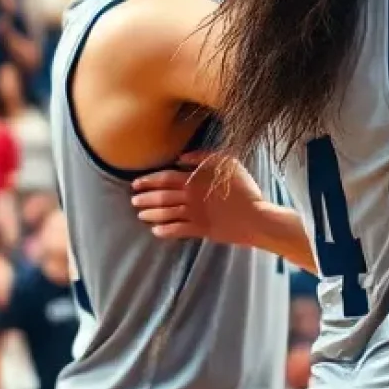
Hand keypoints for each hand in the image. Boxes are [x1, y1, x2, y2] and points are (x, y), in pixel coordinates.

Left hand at [131, 154, 262, 245]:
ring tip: (140, 215)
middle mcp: (190, 198)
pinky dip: (165, 231)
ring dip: (151, 214)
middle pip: (161, 197)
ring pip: (166, 214)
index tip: (136, 183)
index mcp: (194, 180)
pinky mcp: (200, 230)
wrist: (255, 216)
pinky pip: (177, 230)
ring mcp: (194, 215)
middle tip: (133, 200)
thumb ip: (203, 157)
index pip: (164, 179)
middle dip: (145, 198)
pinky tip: (156, 231)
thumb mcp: (227, 162)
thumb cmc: (244, 187)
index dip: (148, 180)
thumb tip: (181, 157)